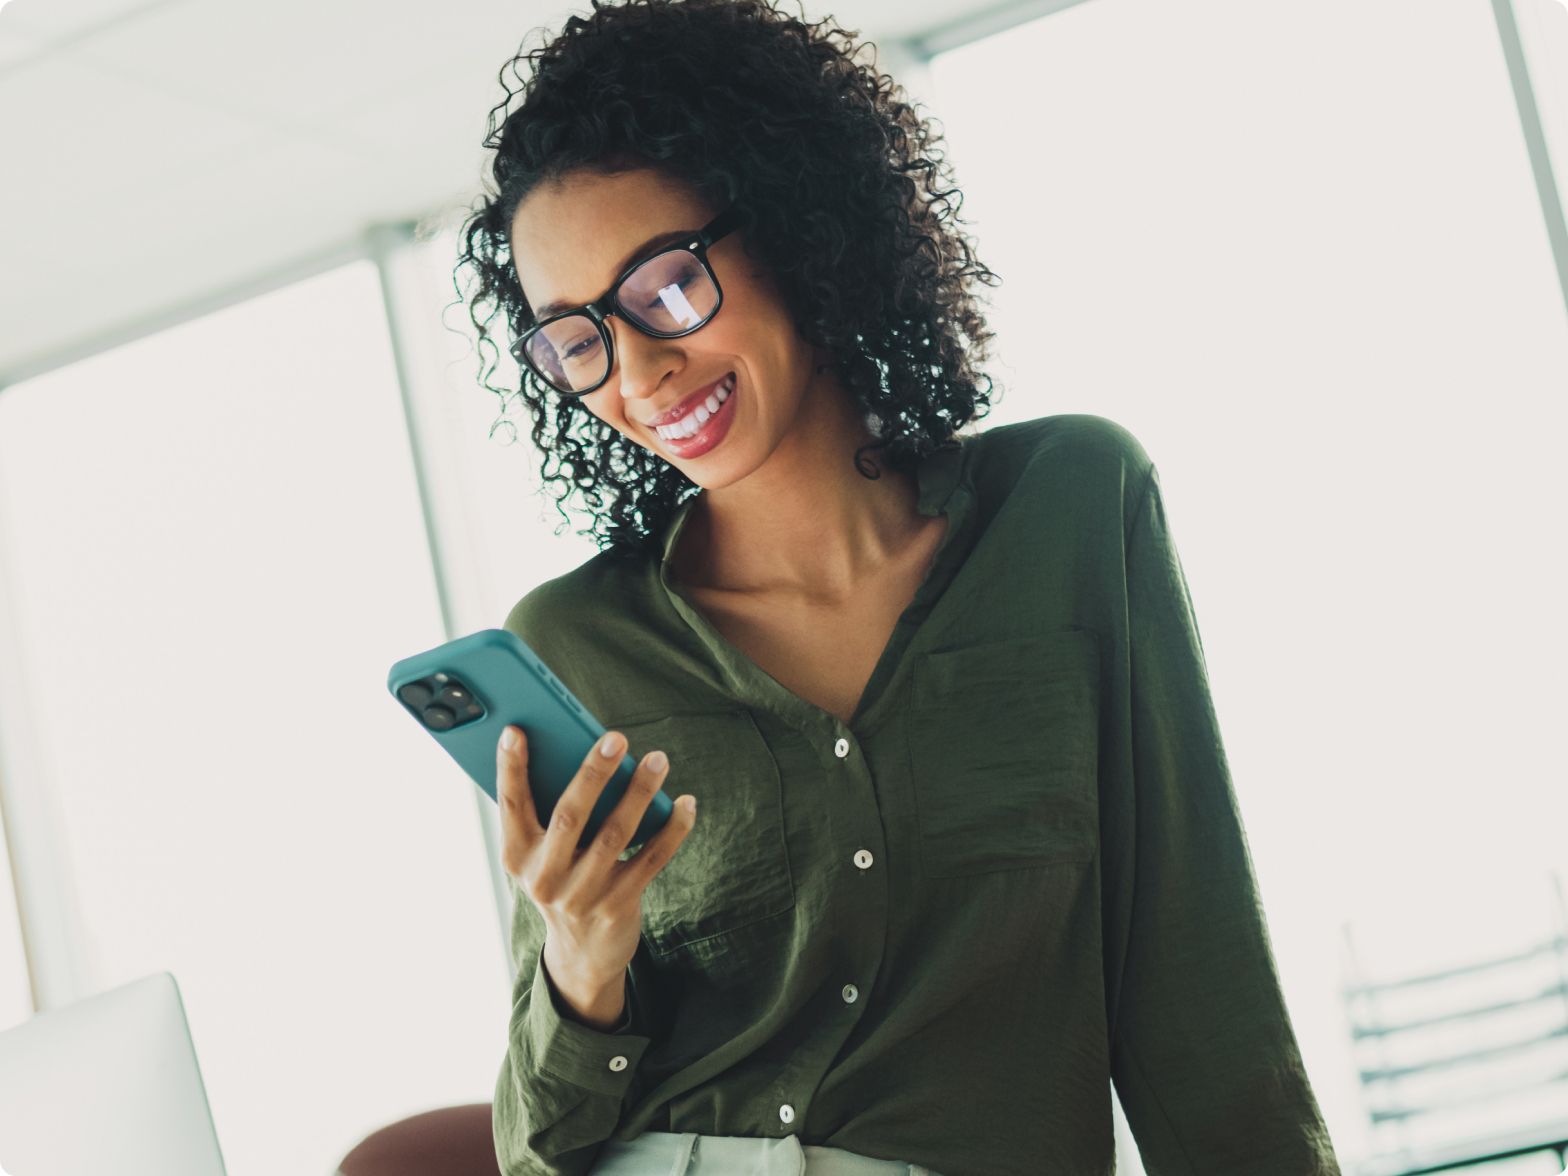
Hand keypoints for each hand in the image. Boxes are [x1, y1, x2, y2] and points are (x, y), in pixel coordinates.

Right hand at [497, 725, 696, 989]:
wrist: (581, 954)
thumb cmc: (562, 880)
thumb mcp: (541, 856)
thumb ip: (550, 814)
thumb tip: (584, 754)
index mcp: (518, 857)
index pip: (511, 806)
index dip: (511, 769)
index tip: (516, 732)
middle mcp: (545, 877)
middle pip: (570, 816)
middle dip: (593, 774)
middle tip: (616, 737)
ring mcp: (582, 894)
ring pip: (615, 834)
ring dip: (639, 793)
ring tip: (658, 759)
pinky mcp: (618, 905)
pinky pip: (651, 859)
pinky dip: (672, 829)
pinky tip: (685, 803)